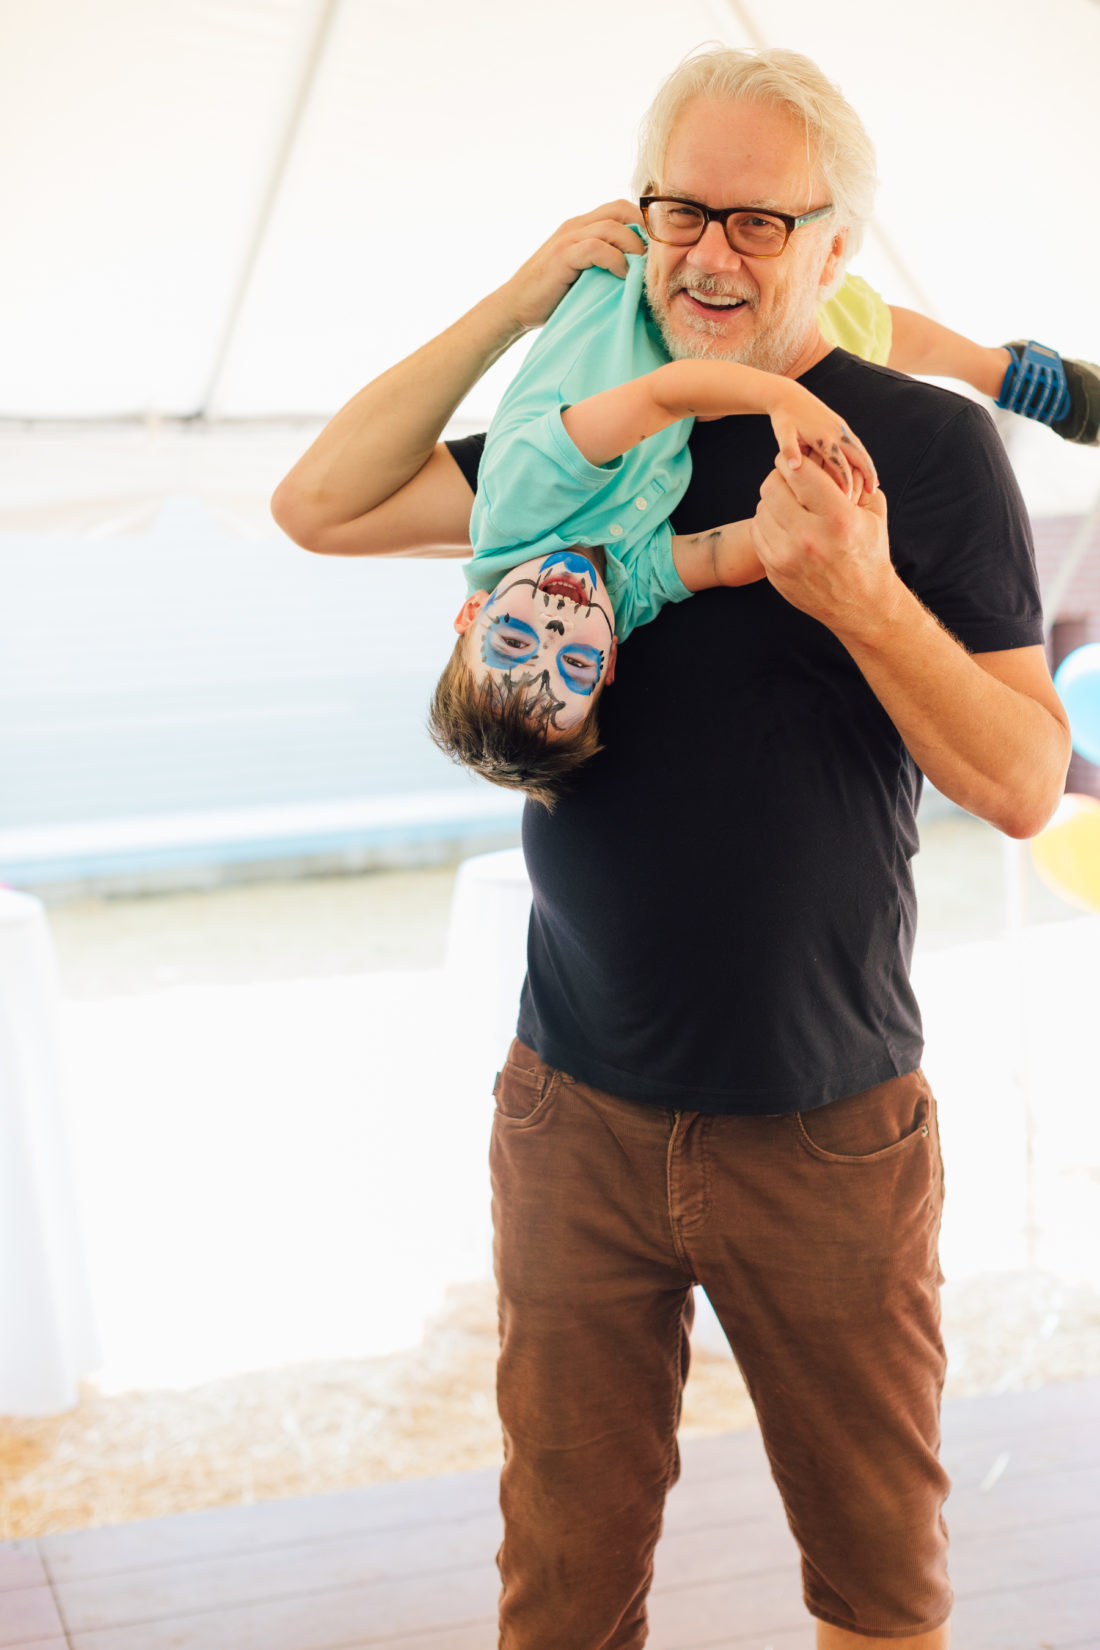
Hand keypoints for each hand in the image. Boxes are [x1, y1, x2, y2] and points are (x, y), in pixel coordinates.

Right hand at [497, 201, 645, 331]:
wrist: (515, 306)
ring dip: (634, 247)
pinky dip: (615, 260)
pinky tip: (621, 276)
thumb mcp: (583, 274)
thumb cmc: (551, 296)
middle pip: (620, 209)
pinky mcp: (563, 255)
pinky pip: (597, 247)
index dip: (643, 221)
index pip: (620, 208)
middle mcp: (576, 225)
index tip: (658, 245)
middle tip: (658, 254)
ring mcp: (568, 238)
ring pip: (612, 226)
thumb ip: (604, 264)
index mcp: (582, 226)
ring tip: (643, 269)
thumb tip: (640, 275)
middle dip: (645, 228)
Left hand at [748, 453, 900, 643]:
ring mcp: (787, 557)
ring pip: (761, 508)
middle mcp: (809, 538)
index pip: (798, 472)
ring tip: (791, 506)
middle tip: (790, 481)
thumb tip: (823, 451)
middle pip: (771, 487)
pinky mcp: (774, 570)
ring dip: (773, 502)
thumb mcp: (872, 513)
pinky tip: (784, 526)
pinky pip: (757, 531)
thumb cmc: (868, 552)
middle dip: (780, 478)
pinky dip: (767, 523)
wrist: (860, 604)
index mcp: (837, 518)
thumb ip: (851, 479)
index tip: (795, 459)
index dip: (793, 460)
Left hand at [767, 386, 877, 500]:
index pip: (840, 464)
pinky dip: (864, 457)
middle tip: (872, 493)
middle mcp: (837, 432)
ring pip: (861, 450)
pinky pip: (857, 444)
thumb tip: (794, 467)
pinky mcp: (840, 425)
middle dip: (867, 474)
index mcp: (824, 438)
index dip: (845, 482)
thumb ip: (787, 450)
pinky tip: (865, 468)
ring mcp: (841, 427)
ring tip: (874, 485)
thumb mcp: (782, 434)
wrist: (788, 395)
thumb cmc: (783, 418)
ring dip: (869, 467)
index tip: (847, 499)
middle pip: (859, 456)